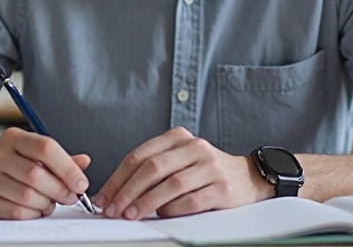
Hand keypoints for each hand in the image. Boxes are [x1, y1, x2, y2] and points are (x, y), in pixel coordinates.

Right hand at [0, 127, 91, 218]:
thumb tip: (84, 162)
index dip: (68, 168)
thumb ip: (60, 158)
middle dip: (60, 190)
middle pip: (36, 175)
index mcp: (13, 137)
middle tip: (70, 197)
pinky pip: (17, 212)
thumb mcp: (34, 154)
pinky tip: (35, 208)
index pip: (45, 148)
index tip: (81, 183)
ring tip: (50, 202)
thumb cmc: (11, 164)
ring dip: (46, 203)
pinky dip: (33, 213)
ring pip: (28, 196)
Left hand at [93, 127, 272, 219]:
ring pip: (171, 184)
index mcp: (178, 138)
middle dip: (127, 191)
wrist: (248, 177)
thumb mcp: (179, 162)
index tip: (104, 197)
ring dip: (147, 202)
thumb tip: (114, 195)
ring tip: (132, 215)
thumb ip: (152, 172)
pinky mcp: (223, 187)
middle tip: (113, 209)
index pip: (139, 156)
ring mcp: (210, 166)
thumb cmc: (204, 172)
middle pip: (152, 168)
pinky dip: (174, 209)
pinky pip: (192, 200)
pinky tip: (162, 215)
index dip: (118, 178)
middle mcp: (195, 147)